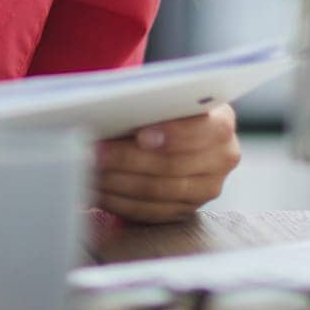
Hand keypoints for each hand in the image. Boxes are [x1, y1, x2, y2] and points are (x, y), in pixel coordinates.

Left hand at [92, 102, 240, 223]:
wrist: (171, 129)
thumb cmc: (161, 106)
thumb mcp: (164, 96)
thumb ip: (151, 101)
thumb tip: (114, 108)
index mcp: (221, 124)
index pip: (204, 131)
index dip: (173, 134)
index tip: (141, 135)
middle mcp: (221, 159)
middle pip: (173, 165)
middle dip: (128, 159)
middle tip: (94, 151)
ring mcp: (206, 189)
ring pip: (159, 191)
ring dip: (118, 181)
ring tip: (88, 169)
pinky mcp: (185, 210)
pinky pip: (150, 212)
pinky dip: (119, 201)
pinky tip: (96, 189)